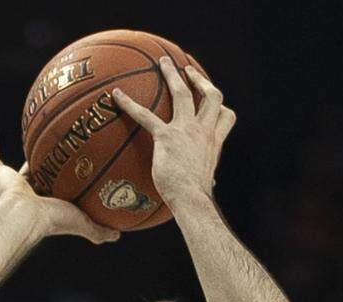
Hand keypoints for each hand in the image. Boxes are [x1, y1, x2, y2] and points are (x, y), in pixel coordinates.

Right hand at [0, 130, 119, 245]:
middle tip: (54, 155)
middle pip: (37, 179)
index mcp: (46, 205)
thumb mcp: (82, 223)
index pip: (55, 193)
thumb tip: (119, 235)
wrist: (24, 217)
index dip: (61, 186)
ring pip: (16, 168)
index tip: (69, 177)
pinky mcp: (0, 176)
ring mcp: (12, 185)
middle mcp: (28, 195)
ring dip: (22, 155)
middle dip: (43, 170)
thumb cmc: (52, 221)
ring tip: (31, 137)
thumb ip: (98, 230)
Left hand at [112, 58, 235, 210]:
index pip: (226, 116)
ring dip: (173, 74)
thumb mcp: (206, 184)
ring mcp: (187, 130)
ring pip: (183, 93)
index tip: (212, 99)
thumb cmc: (196, 198)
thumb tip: (208, 187)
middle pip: (211, 95)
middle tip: (188, 69)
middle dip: (199, 79)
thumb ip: (205, 178)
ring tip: (163, 61)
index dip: (220, 107)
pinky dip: (130, 104)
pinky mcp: (167, 137)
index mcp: (214, 142)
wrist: (191, 199)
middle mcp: (204, 131)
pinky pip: (145, 115)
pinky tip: (116, 96)